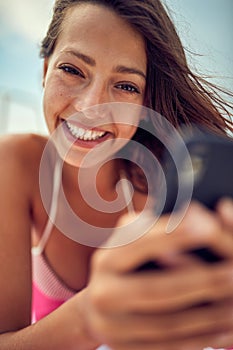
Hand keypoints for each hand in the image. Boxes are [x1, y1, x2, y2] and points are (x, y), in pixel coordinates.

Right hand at [84, 200, 232, 349]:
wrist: (98, 305)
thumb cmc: (124, 264)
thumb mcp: (130, 239)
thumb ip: (154, 227)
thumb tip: (194, 215)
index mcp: (107, 259)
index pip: (139, 244)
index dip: (172, 235)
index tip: (207, 226)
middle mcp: (103, 293)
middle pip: (157, 290)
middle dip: (201, 282)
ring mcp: (111, 327)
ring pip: (168, 325)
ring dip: (209, 316)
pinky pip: (167, 348)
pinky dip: (200, 340)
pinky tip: (222, 329)